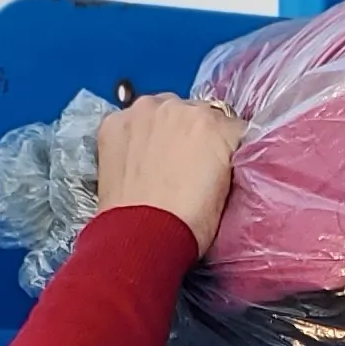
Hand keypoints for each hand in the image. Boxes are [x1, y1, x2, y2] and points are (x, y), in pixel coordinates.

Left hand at [97, 93, 244, 252]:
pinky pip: (130, 121)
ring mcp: (144, 112)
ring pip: (161, 111)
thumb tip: (218, 155)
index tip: (216, 163)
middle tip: (185, 165)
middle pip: (194, 113)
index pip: (229, 125)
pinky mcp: (114, 122)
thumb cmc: (189, 224)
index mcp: (216, 124)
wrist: (142, 238)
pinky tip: (134, 161)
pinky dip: (133, 136)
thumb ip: (227, 159)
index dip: (223, 146)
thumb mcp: (228, 189)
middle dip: (192, 134)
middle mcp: (180, 107)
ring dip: (162, 129)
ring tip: (157, 163)